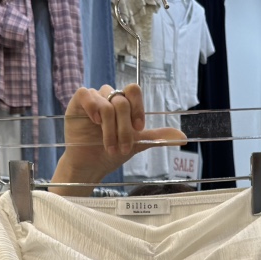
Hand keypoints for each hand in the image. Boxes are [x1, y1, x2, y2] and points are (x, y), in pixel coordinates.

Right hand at [50, 84, 185, 195]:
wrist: (91, 166)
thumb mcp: (137, 145)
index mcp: (124, 103)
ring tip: (109, 147)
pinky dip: (93, 108)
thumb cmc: (112, 153)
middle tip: (122, 148)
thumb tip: (183, 137)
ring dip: (110, 128)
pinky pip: (86, 94)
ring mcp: (93, 99)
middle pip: (121, 101)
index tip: (138, 128)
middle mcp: (109, 98)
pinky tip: (95, 123)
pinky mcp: (78, 103)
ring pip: (106, 103)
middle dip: (124, 128)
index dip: (137, 108)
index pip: (134, 91)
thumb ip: (157, 138)